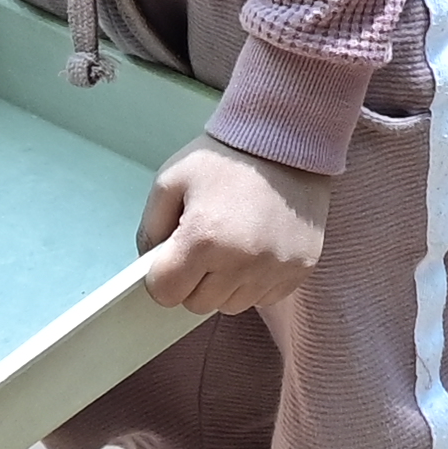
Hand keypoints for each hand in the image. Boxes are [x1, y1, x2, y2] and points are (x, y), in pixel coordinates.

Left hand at [137, 137, 328, 318]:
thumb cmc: (227, 159)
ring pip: (231, 305)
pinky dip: (253, 282)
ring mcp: (275, 269)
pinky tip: (256, 248)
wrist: (288, 143)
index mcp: (204, 238)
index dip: (162, 276)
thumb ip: (149, 228)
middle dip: (193, 281)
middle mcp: (242, 262)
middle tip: (203, 246)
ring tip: (232, 245)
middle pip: (197, 303)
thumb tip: (148, 268)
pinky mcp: (299, 271)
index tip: (172, 258)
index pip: (165, 293)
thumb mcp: (171, 180)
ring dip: (224, 284)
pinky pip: (263, 298)